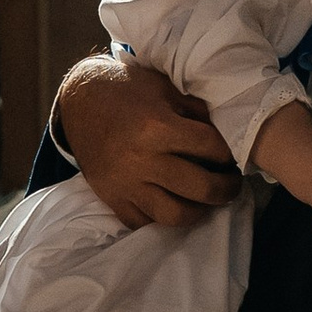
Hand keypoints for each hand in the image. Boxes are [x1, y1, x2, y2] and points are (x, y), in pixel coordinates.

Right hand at [60, 55, 237, 227]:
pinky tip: (175, 204)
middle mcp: (142, 160)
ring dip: (199, 210)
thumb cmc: (128, 91)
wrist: (80, 103)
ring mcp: (126, 184)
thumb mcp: (165, 88)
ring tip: (207, 200)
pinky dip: (164, 219)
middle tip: (232, 184)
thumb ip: (196, 111)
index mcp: (157, 127)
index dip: (227, 153)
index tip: (231, 156)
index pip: (210, 148)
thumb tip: (225, 133)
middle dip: (226, 188)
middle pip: (200, 187)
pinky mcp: (113, 199)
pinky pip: (144, 223)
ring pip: (175, 214)